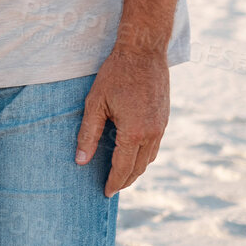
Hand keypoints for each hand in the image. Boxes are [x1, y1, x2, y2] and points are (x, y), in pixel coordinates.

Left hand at [76, 46, 169, 195]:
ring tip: (121, 175)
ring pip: (149, 158)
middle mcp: (152, 133)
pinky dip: (144, 156)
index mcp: (134, 133)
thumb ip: (88, 134)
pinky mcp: (165, 118)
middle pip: (138, 167)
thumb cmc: (115, 75)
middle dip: (125, 180)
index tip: (105, 193)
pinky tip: (133, 154)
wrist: (144, 52)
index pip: (122, 167)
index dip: (113, 182)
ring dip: (136, 170)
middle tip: (111, 188)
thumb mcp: (95, 103)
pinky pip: (155, 146)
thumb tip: (81, 161)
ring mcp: (162, 126)